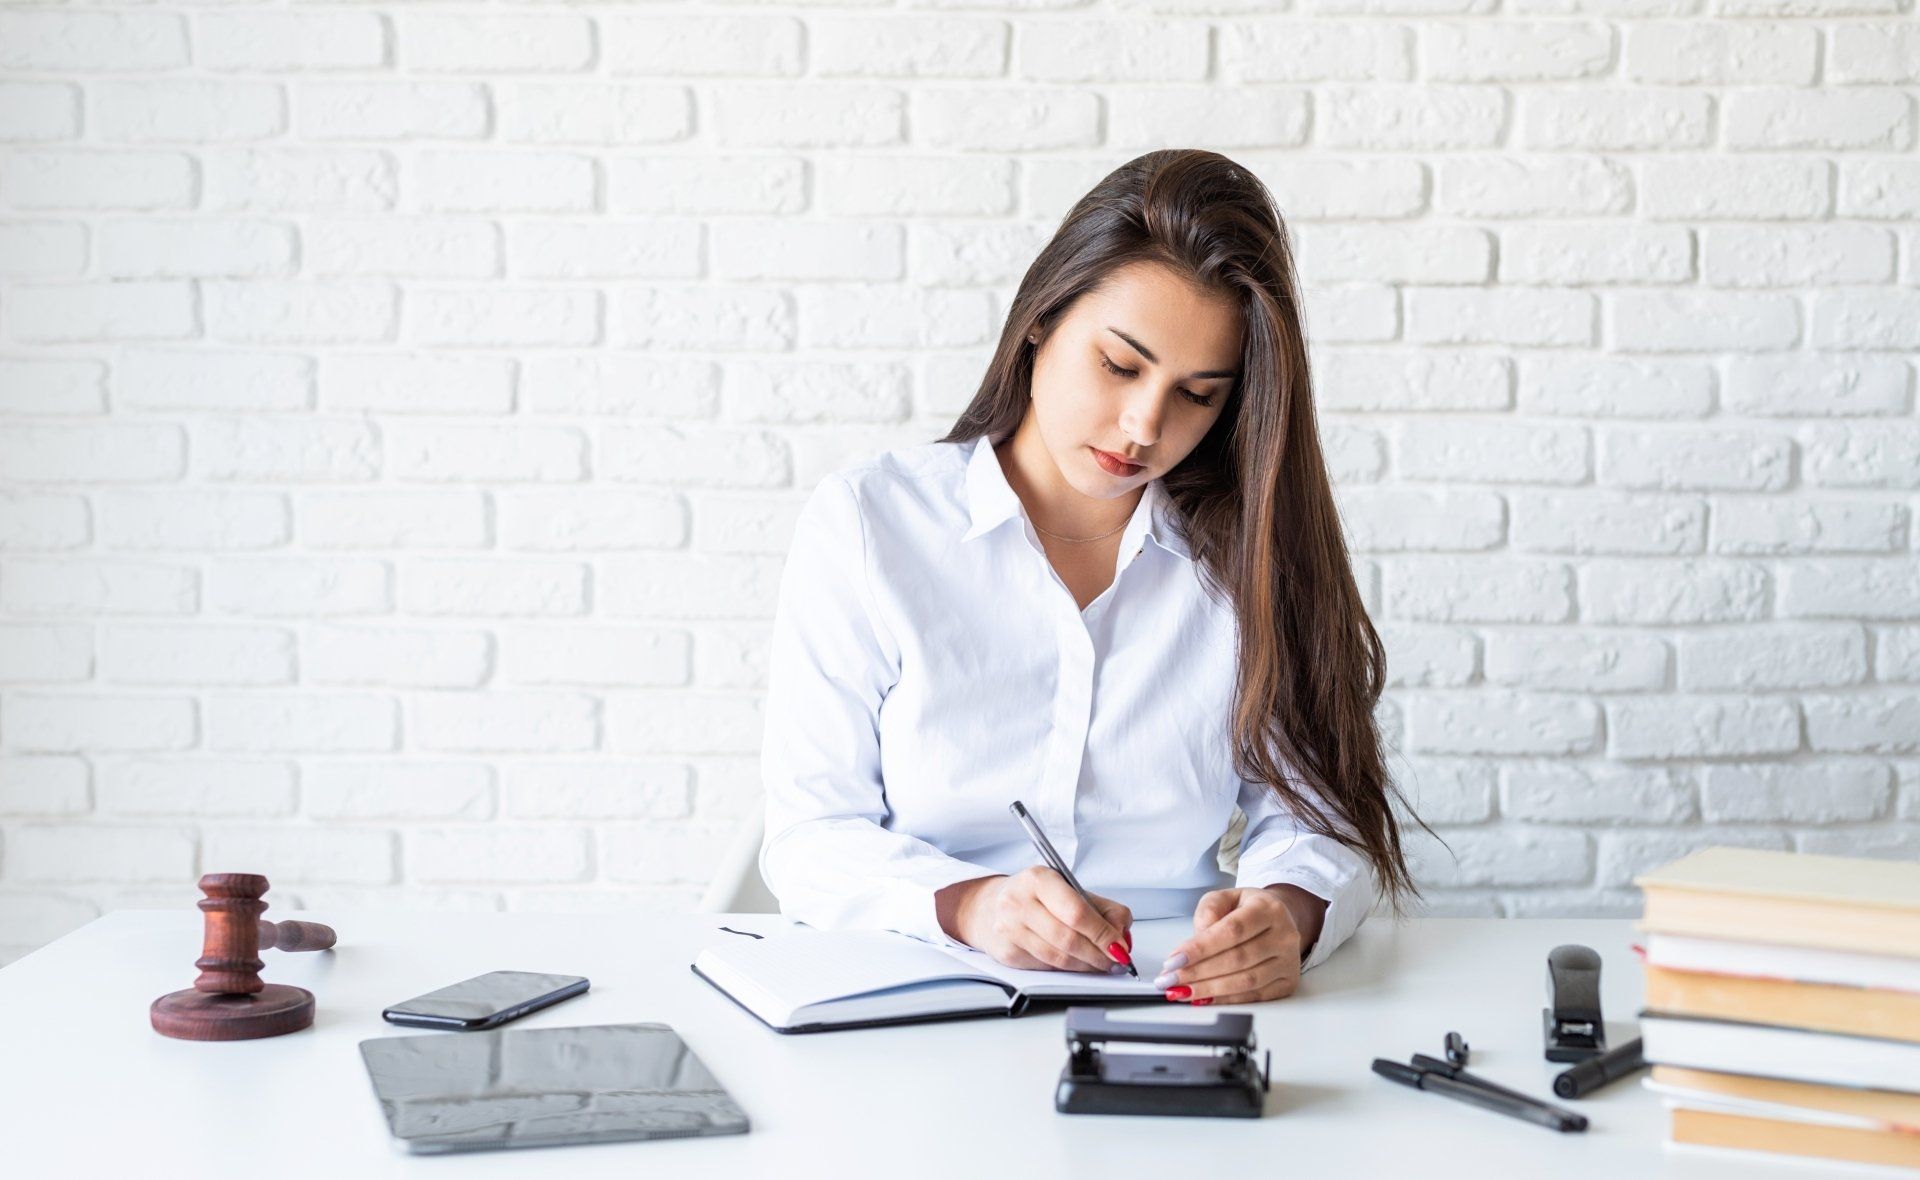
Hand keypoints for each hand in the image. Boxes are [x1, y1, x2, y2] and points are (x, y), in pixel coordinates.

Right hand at [936, 867, 1134, 973]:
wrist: (989, 906)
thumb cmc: (1034, 896)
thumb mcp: (1068, 888)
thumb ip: (1102, 908)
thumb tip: (1121, 934)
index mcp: (1038, 879)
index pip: (1077, 912)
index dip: (1102, 933)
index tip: (1119, 946)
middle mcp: (1018, 902)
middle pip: (1069, 939)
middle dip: (1099, 954)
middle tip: (1116, 959)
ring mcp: (1009, 929)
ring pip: (1059, 958)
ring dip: (1086, 965)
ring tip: (1101, 963)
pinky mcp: (1007, 953)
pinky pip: (1047, 967)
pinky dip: (1068, 969)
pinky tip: (1077, 964)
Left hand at [1153, 886, 1322, 1004]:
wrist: (1279, 920)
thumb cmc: (1246, 909)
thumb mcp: (1224, 898)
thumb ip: (1208, 912)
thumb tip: (1196, 943)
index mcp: (1268, 909)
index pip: (1233, 931)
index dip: (1201, 948)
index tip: (1174, 960)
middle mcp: (1284, 935)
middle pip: (1238, 959)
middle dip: (1199, 972)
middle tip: (1172, 979)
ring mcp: (1288, 962)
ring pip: (1246, 981)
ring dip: (1209, 989)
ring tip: (1182, 991)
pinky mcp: (1287, 983)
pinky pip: (1254, 996)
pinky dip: (1225, 1000)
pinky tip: (1204, 998)